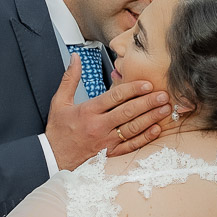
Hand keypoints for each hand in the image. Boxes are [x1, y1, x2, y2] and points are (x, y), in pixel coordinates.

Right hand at [44, 59, 168, 171]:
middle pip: (127, 112)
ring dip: (150, 118)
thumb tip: (75, 58)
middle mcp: (98, 126)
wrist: (52, 159)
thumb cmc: (58, 130)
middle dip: (147, 102)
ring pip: (131, 129)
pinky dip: (144, 138)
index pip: (114, 97)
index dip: (132, 89)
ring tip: (164, 109)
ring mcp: (105, 142)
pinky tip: (155, 130)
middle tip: (163, 94)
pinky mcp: (109, 154)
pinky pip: (130, 146)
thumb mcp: (59, 101)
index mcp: (87, 111)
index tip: (147, 84)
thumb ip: (70, 78)